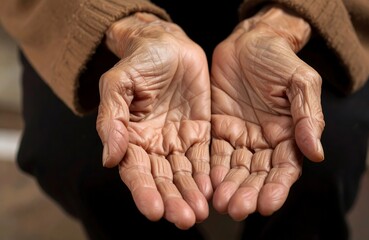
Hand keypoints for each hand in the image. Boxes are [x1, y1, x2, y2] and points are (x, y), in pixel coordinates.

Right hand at [96, 13, 211, 228]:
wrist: (167, 45)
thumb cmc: (139, 61)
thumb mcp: (118, 83)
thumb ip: (111, 118)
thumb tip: (109, 157)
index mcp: (130, 137)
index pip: (136, 172)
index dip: (143, 192)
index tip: (154, 211)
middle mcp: (154, 145)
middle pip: (162, 180)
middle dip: (172, 201)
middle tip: (184, 219)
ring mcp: (177, 140)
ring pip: (184, 174)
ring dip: (191, 195)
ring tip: (199, 213)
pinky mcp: (199, 132)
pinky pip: (204, 158)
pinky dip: (207, 176)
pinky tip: (212, 190)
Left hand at [210, 7, 324, 220]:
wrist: (249, 41)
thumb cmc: (279, 58)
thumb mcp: (300, 82)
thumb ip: (308, 117)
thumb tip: (317, 153)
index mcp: (288, 134)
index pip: (285, 168)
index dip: (277, 187)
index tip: (268, 203)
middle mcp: (264, 142)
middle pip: (257, 175)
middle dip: (248, 193)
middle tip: (237, 209)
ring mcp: (240, 137)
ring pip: (235, 170)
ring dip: (228, 188)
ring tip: (221, 204)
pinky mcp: (218, 130)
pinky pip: (214, 155)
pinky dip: (211, 171)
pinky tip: (207, 185)